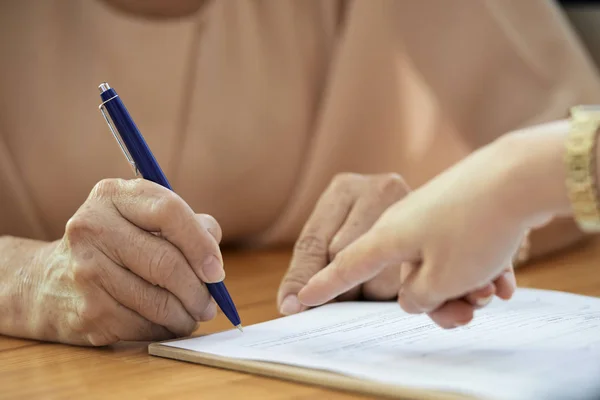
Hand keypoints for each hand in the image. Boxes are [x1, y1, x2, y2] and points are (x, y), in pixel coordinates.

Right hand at [34, 178, 223, 345]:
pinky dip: (164, 330)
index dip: (200, 243)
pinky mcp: (87, 311)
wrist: (50, 282)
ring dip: (186, 315)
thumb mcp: (144, 218)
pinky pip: (143, 326)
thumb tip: (213, 261)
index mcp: (112, 195)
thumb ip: (188, 225)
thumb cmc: (117, 245)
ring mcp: (86, 271)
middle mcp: (92, 228)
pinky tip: (166, 324)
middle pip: (166, 262)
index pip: (168, 211)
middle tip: (210, 303)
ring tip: (194, 314)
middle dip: (199, 290)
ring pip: (158, 301)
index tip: (215, 269)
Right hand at [297, 137, 535, 327]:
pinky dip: (472, 266)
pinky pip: (451, 247)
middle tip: (462, 315)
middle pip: (396, 271)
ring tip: (488, 294)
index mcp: (383, 235)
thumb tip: (410, 298)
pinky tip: (500, 279)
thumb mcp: (441, 280)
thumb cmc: (474, 228)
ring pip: (429, 262)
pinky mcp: (449, 207)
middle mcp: (396, 220)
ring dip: (457, 286)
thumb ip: (416, 297)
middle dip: (429, 300)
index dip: (324, 286)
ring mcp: (423, 211)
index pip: (345, 266)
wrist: (518, 174)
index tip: (301, 299)